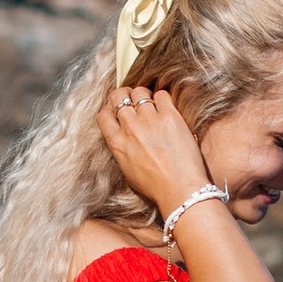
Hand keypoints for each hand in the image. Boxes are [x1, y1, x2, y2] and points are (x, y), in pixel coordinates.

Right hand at [97, 81, 212, 222]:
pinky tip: (166, 108)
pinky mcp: (170, 117)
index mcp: (116, 142)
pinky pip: (162, 95)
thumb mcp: (126, 169)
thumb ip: (121, 148)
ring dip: (144, 96)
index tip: (117, 109)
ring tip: (151, 103)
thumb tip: (121, 135)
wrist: (179, 189)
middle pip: (118, 96)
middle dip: (124, 95)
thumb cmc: (155, 186)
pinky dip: (162, 98)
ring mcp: (150, 120)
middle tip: (133, 100)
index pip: (103, 114)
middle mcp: (130, 128)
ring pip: (139, 92)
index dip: (109, 108)